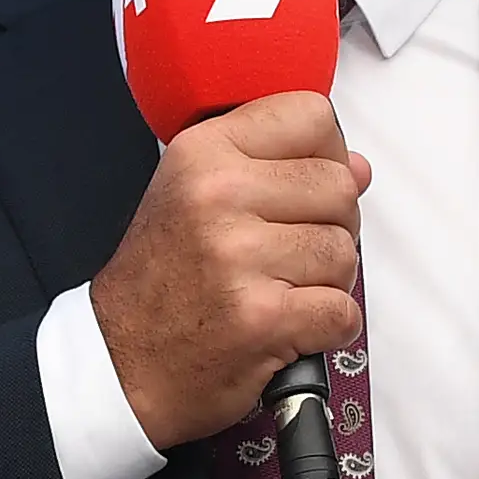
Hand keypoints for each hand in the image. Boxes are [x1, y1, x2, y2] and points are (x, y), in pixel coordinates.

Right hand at [88, 91, 369, 450]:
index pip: (312, 117)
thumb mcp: (197, 195)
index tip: (302, 187)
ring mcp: (239, 256)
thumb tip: (358, 167)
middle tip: (286, 254)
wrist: (120, 361)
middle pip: (340, 188)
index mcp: (203, 152)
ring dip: (327, 282)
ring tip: (279, 290)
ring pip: (345, 252)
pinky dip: (327, 327)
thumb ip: (278, 169)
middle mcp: (217, 194)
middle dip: (330, 226)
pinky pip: (342, 311)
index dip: (325, 155)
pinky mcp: (261, 316)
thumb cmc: (163, 280)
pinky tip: (289, 326)